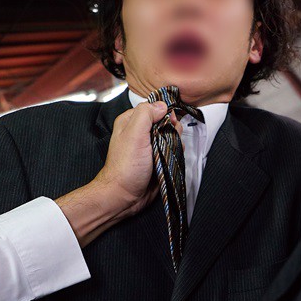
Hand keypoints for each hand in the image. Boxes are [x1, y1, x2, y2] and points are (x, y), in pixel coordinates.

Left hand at [93, 102, 181, 217]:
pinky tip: (172, 158)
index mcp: (131, 122)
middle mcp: (140, 132)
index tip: (168, 121)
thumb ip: (146, 114)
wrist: (125, 196)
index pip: (153, 107)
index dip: (164, 112)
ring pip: (171, 136)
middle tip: (166, 139)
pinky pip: (172, 150)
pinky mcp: (158, 159)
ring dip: (175, 142)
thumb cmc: (125, 167)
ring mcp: (150, 146)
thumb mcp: (134, 134)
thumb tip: (161, 105)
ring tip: (167, 152)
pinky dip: (175, 153)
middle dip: (171, 129)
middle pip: (165, 121)